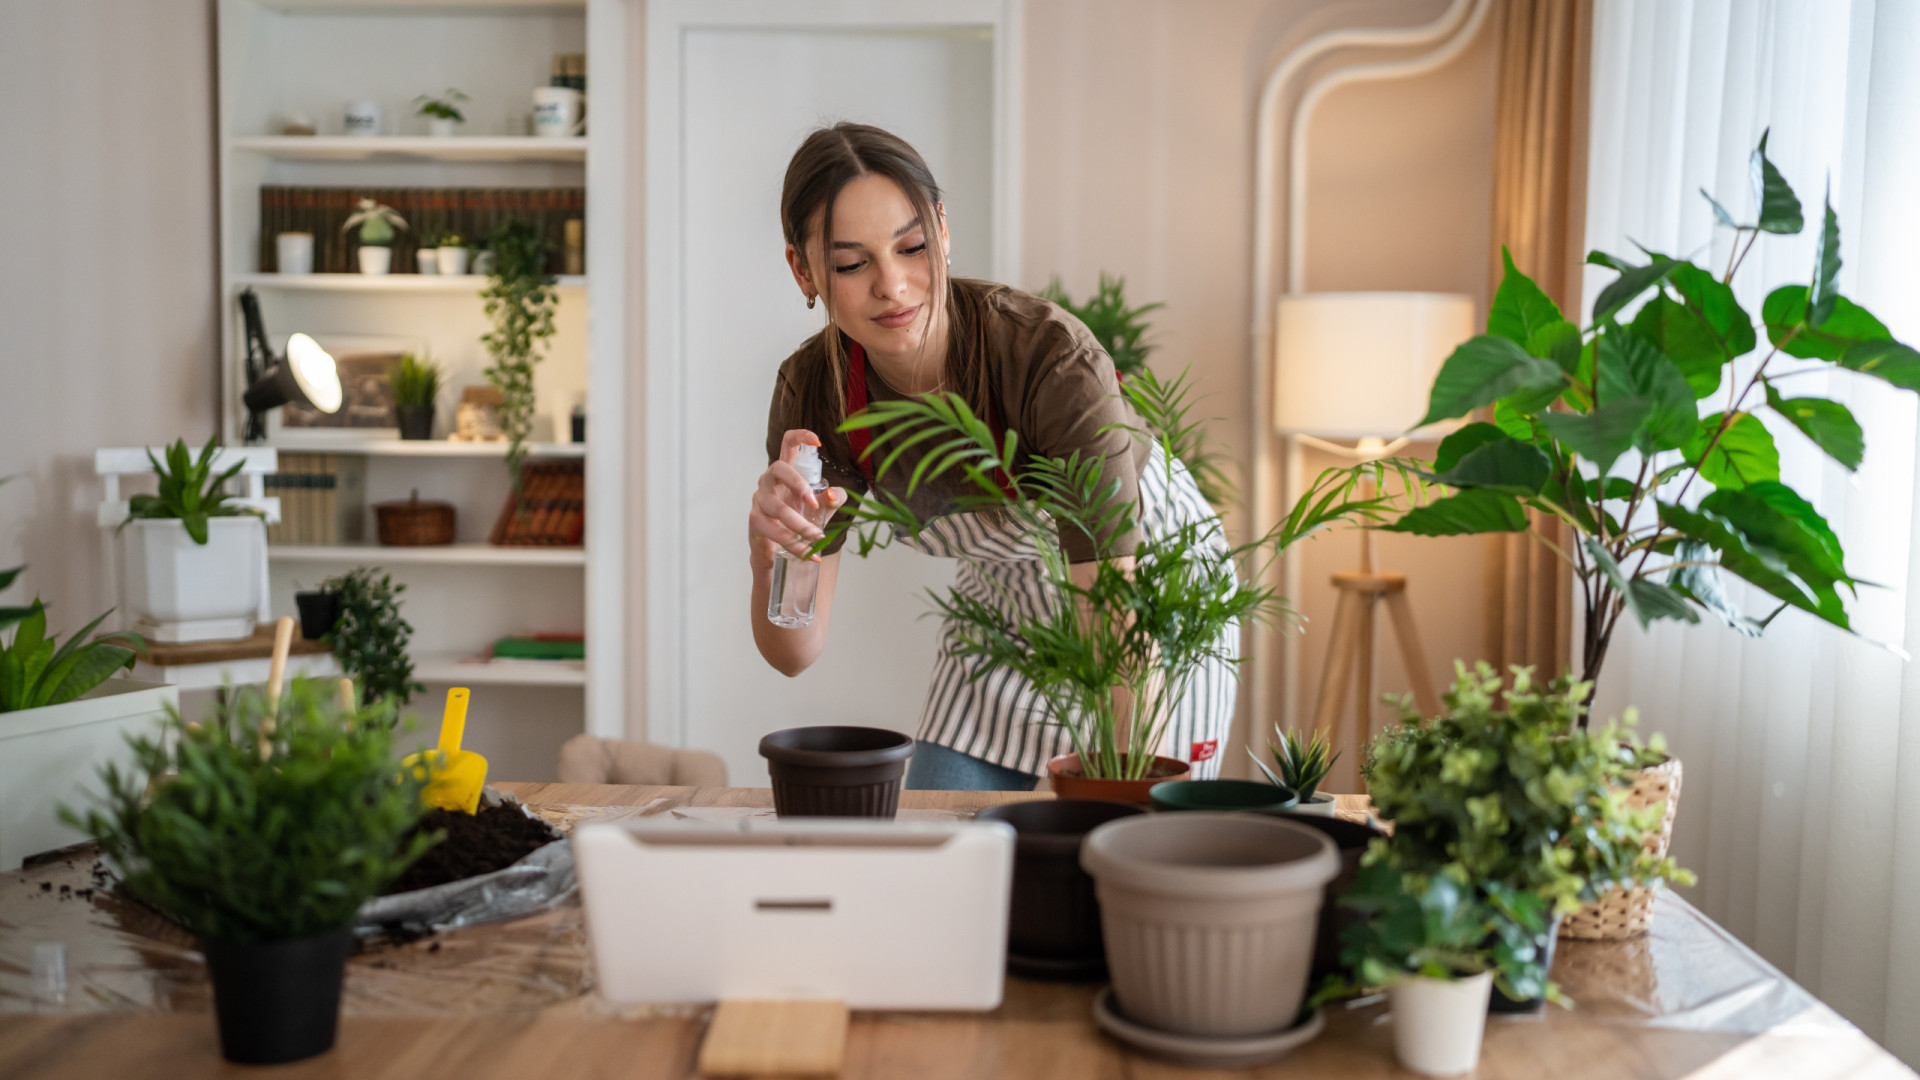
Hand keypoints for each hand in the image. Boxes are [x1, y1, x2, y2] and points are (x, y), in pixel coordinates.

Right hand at [749, 429, 843, 568]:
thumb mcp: (821, 508)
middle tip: (815, 503)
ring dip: (799, 525)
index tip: (818, 441)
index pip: (788, 444)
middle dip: (798, 484)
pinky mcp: (755, 521)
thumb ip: (833, 499)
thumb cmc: (799, 521)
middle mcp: (769, 480)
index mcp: (786, 472)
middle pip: (778, 468)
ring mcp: (759, 500)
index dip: (801, 437)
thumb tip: (834, 495)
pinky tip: (808, 554)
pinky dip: (794, 545)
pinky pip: (774, 531)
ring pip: (777, 507)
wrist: (779, 551)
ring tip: (817, 538)